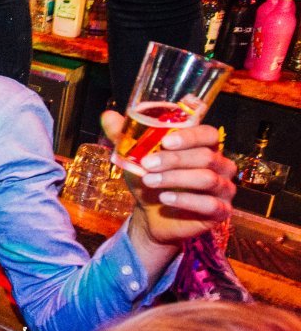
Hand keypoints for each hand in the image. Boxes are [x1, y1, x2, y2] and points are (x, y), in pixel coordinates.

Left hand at [102, 110, 235, 246]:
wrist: (151, 215)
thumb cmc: (150, 179)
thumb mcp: (135, 158)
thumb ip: (124, 136)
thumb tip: (108, 115)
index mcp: (204, 147)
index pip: (208, 134)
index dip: (190, 136)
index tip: (165, 142)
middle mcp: (220, 165)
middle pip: (206, 156)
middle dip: (174, 159)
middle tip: (147, 164)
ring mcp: (223, 188)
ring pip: (207, 179)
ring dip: (175, 178)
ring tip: (149, 181)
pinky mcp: (220, 211)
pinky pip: (210, 204)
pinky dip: (185, 201)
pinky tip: (164, 199)